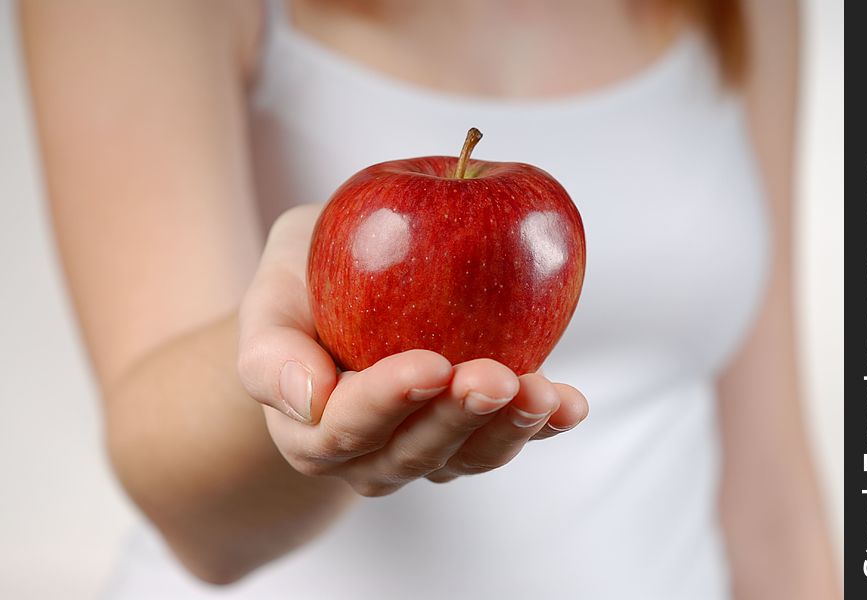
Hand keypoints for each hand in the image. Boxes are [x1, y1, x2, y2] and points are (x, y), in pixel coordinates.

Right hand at [238, 205, 588, 495]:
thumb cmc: (301, 285)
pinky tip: (572, 406)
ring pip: (465, 457)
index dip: (389, 401)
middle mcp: (366, 454)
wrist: (336, 290)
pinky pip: (504, 437)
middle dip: (457, 419)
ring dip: (507, 429)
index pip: (346, 427)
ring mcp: (422, 448)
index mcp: (310, 429)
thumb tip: (309, 399)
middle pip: (412, 452)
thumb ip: (270, 350)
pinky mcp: (469, 431)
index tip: (430, 366)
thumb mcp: (271, 295)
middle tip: (494, 379)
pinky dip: (542, 425)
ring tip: (542, 393)